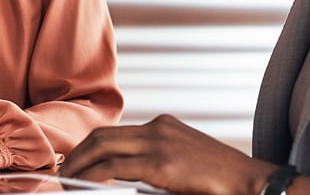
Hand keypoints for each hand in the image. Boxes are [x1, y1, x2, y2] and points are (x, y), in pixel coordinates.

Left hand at [59, 114, 276, 194]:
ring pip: (102, 147)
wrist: (249, 182)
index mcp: (163, 125)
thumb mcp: (183, 164)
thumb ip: (153, 165)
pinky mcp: (161, 163)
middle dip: (76, 155)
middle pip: (102, 136)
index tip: (73, 164)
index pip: (114, 133)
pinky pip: (114, 167)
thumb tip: (118, 179)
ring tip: (64, 181)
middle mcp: (158, 128)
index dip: (88, 148)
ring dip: (78, 165)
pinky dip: (92, 175)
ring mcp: (159, 143)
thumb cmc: (218, 180)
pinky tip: (82, 185)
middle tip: (60, 173)